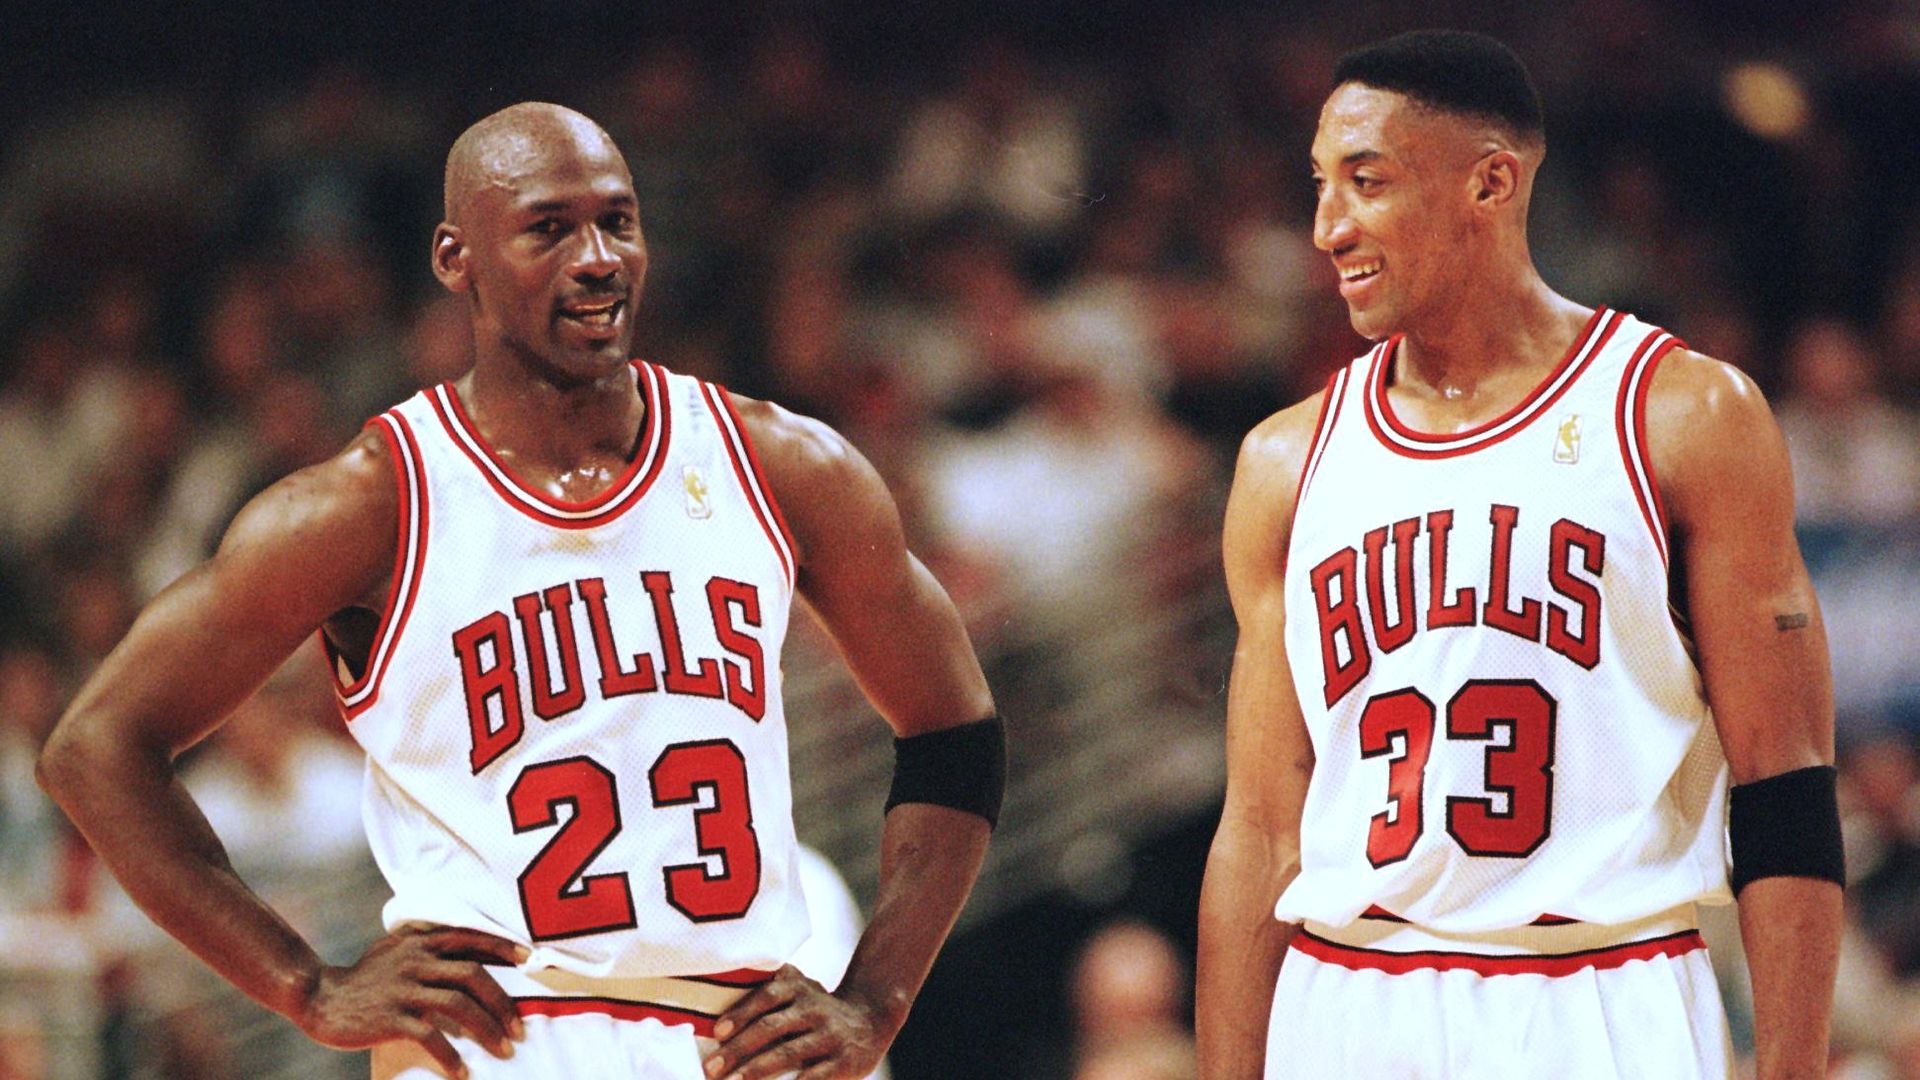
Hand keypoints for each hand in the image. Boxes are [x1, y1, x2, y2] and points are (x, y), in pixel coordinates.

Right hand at [297, 925, 528, 1077]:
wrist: (318, 997)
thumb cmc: (363, 977)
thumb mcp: (394, 950)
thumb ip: (426, 945)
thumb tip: (468, 951)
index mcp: (420, 941)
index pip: (470, 938)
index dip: (502, 947)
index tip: (530, 959)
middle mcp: (415, 960)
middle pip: (473, 975)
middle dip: (503, 1002)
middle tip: (519, 1027)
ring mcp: (403, 988)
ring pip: (458, 1004)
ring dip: (487, 1029)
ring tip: (504, 1050)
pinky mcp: (390, 1017)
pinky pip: (430, 1035)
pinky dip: (450, 1055)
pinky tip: (462, 1071)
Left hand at [703, 965, 896, 1079]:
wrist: (873, 1017)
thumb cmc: (818, 1009)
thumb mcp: (800, 990)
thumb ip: (768, 995)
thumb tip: (715, 1023)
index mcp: (800, 988)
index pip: (767, 996)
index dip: (741, 1013)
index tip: (717, 1032)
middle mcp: (815, 1008)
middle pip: (772, 1027)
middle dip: (739, 1049)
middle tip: (711, 1068)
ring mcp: (830, 1035)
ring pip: (790, 1053)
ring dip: (757, 1070)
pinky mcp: (845, 1061)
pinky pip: (815, 1077)